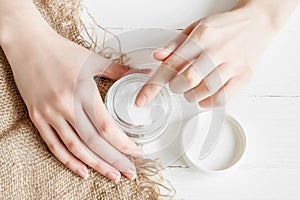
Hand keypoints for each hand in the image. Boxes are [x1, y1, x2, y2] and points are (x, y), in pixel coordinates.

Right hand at [1, 10, 139, 181]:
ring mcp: (49, 114)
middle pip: (93, 142)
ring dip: (95, 165)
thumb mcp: (93, 59)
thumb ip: (119, 71)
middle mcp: (65, 105)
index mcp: (82, 90)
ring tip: (112, 175)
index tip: (136, 152)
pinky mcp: (37, 117)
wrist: (29, 45)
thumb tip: (143, 73)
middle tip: (129, 172)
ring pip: (75, 147)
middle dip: (114, 160)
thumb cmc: (62, 51)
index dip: (123, 143)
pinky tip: (83, 170)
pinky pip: (54, 145)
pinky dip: (69, 161)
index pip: (106, 126)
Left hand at [135, 0, 295, 107]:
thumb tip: (157, 57)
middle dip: (176, 86)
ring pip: (202, 92)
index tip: (141, 100)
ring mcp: (232, 65)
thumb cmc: (224, 27)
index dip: (153, 86)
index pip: (171, 65)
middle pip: (186, 81)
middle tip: (179, 82)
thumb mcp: (197, 27)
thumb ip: (176, 44)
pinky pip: (221, 99)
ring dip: (190, 95)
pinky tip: (204, 95)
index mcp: (202, 37)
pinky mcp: (244, 77)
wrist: (257, 23)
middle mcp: (217, 51)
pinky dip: (207, 102)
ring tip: (192, 87)